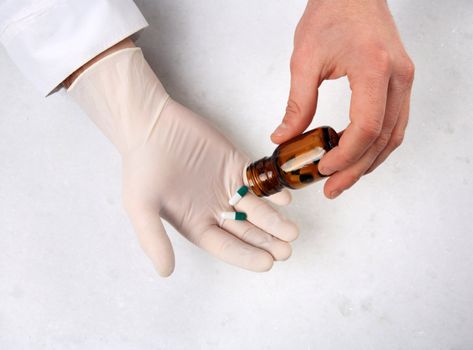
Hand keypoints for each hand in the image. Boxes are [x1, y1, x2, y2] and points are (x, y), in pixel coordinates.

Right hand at [68, 47, 297, 275]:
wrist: (150, 125)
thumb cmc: (142, 167)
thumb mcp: (141, 206)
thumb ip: (153, 239)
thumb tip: (165, 271)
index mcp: (195, 223)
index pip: (226, 246)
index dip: (247, 256)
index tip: (268, 263)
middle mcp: (214, 208)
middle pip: (246, 231)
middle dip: (267, 241)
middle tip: (287, 250)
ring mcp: (227, 186)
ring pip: (256, 208)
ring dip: (275, 220)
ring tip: (292, 231)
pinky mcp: (235, 164)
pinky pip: (258, 180)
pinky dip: (272, 190)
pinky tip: (285, 199)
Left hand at [271, 0, 414, 198]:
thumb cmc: (332, 11)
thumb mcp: (305, 58)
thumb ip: (297, 103)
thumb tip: (283, 138)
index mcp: (374, 68)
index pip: (366, 127)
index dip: (345, 155)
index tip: (323, 168)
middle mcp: (397, 76)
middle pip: (383, 139)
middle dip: (356, 169)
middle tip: (332, 188)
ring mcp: (404, 79)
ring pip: (394, 135)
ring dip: (369, 162)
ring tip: (343, 179)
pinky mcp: (401, 81)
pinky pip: (396, 123)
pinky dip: (378, 145)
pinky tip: (358, 156)